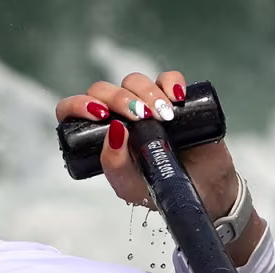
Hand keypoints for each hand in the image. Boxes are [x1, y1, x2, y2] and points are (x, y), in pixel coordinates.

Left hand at [54, 70, 240, 218]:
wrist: (200, 193)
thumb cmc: (158, 191)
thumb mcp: (128, 186)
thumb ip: (114, 164)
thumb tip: (114, 129)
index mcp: (99, 137)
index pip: (73, 110)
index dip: (78, 105)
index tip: (99, 114)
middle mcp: (118, 117)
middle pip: (104, 90)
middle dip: (119, 98)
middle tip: (139, 118)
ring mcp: (145, 105)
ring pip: (134, 81)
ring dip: (145, 93)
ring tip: (163, 117)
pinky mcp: (173, 100)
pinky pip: (168, 78)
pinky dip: (171, 82)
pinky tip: (177, 99)